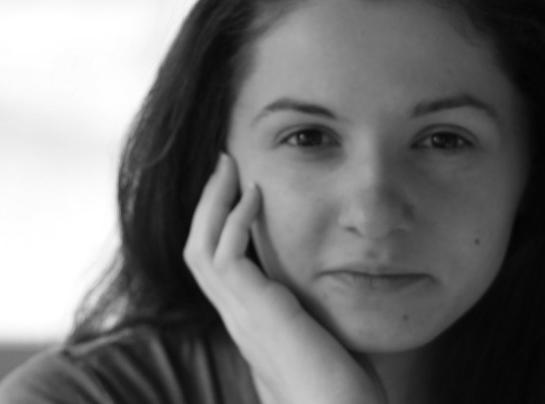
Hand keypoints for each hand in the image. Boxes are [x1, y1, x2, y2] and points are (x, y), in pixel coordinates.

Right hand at [183, 154, 385, 403]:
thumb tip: (343, 299)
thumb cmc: (346, 395)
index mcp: (253, 325)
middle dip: (208, 205)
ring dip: (213, 203)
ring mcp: (242, 318)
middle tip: (225, 164)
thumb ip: (324, 318)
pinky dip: (235, 221)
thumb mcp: (330, 342)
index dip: (222, 226)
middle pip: (198, 251)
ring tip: (229, 166)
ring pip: (201, 249)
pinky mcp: (256, 314)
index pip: (220, 268)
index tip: (241, 189)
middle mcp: (239, 320)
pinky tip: (255, 195)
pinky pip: (226, 257)